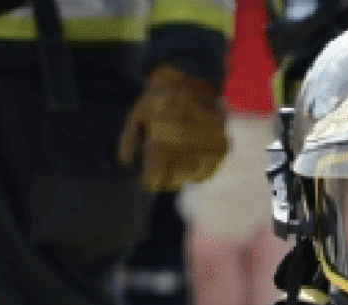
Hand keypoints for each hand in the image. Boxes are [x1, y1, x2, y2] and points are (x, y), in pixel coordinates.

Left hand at [116, 64, 228, 191]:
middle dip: (165, 176)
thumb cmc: (159, 99)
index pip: (153, 182)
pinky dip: (199, 168)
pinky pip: (207, 171)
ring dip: (182, 173)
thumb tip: (126, 163)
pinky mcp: (221, 149)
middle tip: (162, 166)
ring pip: (190, 177)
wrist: (193, 79)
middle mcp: (185, 151)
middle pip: (172, 182)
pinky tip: (193, 156)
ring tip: (178, 158)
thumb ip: (128, 142)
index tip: (148, 177)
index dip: (149, 180)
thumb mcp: (136, 116)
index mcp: (161, 146)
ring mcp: (205, 151)